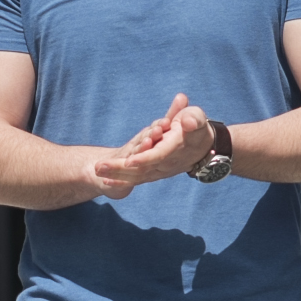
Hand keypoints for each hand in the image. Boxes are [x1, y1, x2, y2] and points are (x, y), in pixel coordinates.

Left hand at [88, 95, 217, 193]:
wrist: (202, 145)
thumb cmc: (196, 126)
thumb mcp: (197, 118)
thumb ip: (193, 119)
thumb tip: (188, 122)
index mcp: (175, 149)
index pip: (158, 156)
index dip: (144, 159)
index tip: (129, 160)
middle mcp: (166, 164)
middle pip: (141, 170)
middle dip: (119, 169)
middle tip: (99, 167)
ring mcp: (160, 171)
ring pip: (137, 176)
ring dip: (116, 176)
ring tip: (97, 172)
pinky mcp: (154, 173)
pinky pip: (138, 179)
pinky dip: (122, 182)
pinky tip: (106, 182)